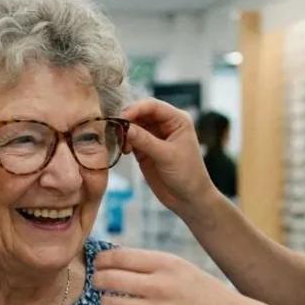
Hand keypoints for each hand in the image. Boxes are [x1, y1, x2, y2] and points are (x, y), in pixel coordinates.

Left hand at [93, 248, 250, 304]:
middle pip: (110, 279)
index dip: (101, 260)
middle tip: (98, 283)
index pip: (118, 257)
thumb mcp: (179, 266)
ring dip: (106, 303)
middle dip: (98, 281)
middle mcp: (162, 285)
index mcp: (166, 263)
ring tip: (111, 302)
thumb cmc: (200, 290)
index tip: (98, 264)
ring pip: (113, 304)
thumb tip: (110, 259)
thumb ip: (148, 263)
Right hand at [120, 99, 214, 216]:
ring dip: (124, 132)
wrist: (188, 198)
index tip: (122, 117)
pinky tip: (122, 149)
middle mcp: (165, 124)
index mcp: (177, 120)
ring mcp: (154, 137)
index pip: (153, 106)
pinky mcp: (145, 149)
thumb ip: (146, 141)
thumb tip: (126, 127)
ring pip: (133, 126)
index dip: (136, 108)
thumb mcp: (167, 156)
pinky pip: (130, 140)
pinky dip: (124, 142)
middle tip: (115, 130)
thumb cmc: (187, 175)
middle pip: (141, 113)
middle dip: (127, 120)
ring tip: (119, 143)